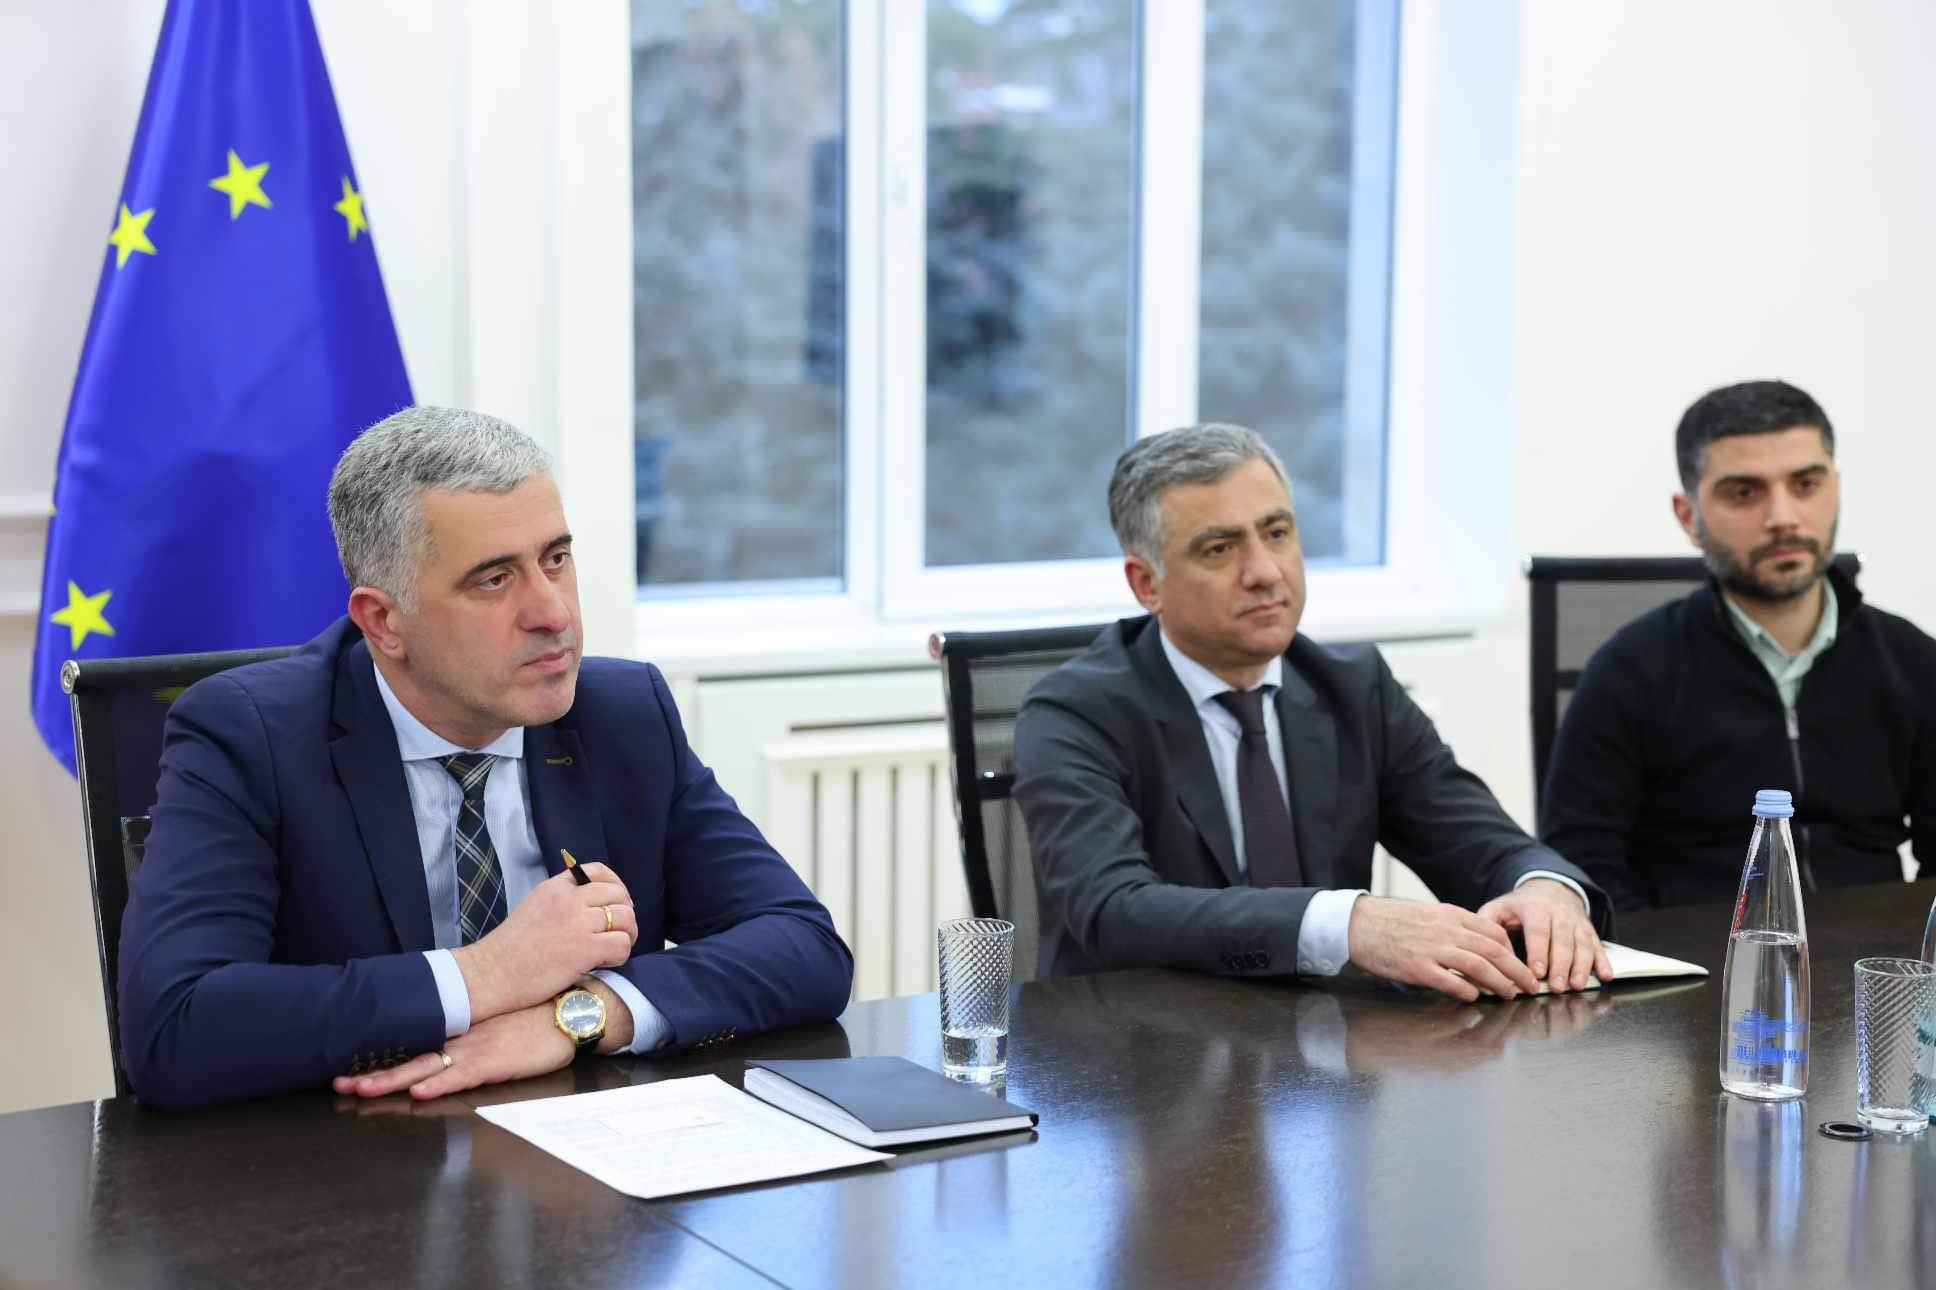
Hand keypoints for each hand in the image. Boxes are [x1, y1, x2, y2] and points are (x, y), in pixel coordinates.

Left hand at [333, 1000, 575, 1100]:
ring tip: (362, 1088)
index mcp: (459, 1030)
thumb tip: (444, 1049)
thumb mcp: (495, 1024)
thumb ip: (469, 1036)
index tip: (348, 1065)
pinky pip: (462, 1075)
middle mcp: (460, 1038)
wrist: (569, 1011)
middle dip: (372, 1072)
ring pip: (426, 1067)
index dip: (379, 1056)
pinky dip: (439, 1083)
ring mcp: (476, 1050)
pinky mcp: (496, 1063)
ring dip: (392, 1079)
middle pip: (409, 1057)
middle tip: (338, 1082)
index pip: (412, 1045)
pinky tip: (420, 1090)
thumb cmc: (534, 1019)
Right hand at [452, 862, 638, 1021]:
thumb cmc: (508, 951)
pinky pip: (621, 944)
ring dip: (626, 935)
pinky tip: (606, 963)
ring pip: (625, 918)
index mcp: (555, 888)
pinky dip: (620, 955)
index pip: (599, 871)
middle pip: (618, 895)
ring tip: (613, 950)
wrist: (489, 974)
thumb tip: (591, 909)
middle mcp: (568, 900)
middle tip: (619, 933)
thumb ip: (561, 903)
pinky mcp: (584, 949)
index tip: (616, 904)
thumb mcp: (534, 909)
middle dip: (625, 914)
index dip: (617, 886)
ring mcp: (577, 923)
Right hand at [1346, 895, 1541, 1001]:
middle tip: (1529, 986)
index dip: (1512, 951)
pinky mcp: (1417, 967)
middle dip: (1517, 971)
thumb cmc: (1391, 921)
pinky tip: (1474, 998)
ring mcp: (1432, 949)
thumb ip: (1453, 927)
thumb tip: (1477, 945)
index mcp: (1450, 914)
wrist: (1357, 924)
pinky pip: (1451, 982)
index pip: (1493, 932)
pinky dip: (1468, 991)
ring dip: (1500, 983)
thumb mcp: (1428, 914)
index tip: (1518, 965)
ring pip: (1479, 966)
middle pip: (1493, 950)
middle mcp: (1446, 930)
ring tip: (1510, 995)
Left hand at [1475, 878, 1613, 993]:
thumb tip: (1488, 949)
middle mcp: (1559, 913)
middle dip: (1560, 965)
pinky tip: (1606, 976)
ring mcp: (1576, 922)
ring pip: (1582, 944)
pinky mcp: (1589, 931)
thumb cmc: (1518, 907)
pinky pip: (1598, 946)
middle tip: (1557, 987)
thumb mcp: (1497, 908)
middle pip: (1562, 940)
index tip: (1536, 972)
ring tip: (1577, 986)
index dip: (1538, 952)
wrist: (1548, 889)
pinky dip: (1604, 961)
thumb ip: (1487, 924)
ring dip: (1581, 967)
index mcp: (1534, 907)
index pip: (1538, 930)